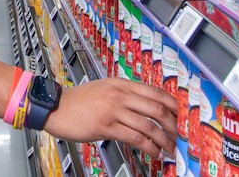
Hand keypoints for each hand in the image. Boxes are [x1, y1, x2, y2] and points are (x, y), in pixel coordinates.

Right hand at [43, 78, 177, 156]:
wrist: (55, 107)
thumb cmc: (78, 101)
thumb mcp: (103, 89)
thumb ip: (123, 95)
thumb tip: (145, 108)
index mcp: (120, 84)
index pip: (155, 92)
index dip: (173, 105)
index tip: (183, 116)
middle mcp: (119, 94)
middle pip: (157, 109)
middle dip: (174, 125)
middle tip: (181, 136)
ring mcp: (113, 109)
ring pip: (149, 125)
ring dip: (165, 140)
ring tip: (171, 149)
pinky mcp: (106, 126)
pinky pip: (135, 137)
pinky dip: (149, 148)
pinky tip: (154, 153)